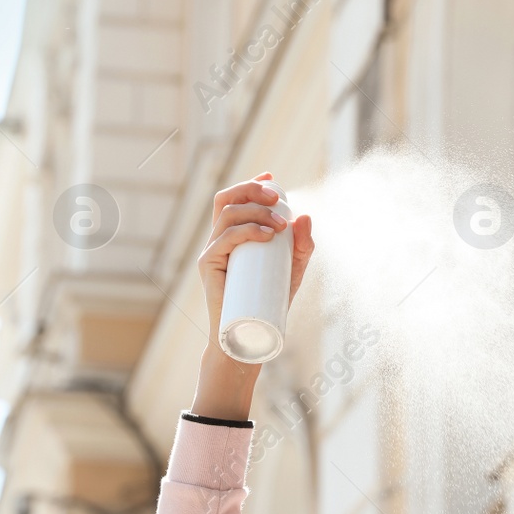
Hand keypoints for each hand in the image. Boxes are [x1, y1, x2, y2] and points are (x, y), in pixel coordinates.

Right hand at [190, 172, 314, 420]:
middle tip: (278, 198)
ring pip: (226, 216)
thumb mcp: (292, 269)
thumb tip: (305, 217)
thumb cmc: (269, 302)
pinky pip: (223, 239)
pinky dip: (246, 231)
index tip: (271, 178)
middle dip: (251, 190)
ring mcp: (212, 251)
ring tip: (280, 224)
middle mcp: (218, 239)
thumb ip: (302, 246)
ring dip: (254, 211)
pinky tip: (266, 234)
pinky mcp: (209, 266)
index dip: (250, 184)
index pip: (234, 200)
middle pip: (226, 200)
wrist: (248, 335)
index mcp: (233, 236)